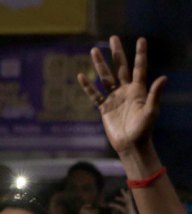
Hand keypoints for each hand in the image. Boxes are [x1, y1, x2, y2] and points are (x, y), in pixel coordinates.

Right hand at [77, 36, 166, 154]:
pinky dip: (88, 86)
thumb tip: (163, 77)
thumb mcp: (151, 111)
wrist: (131, 144)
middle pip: (120, 67)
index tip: (141, 39)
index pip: (139, 68)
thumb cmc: (144, 129)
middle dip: (117, 53)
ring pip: (105, 78)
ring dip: (99, 65)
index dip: (140, 54)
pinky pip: (94, 95)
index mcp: (138, 90)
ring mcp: (114, 98)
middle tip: (113, 38)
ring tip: (93, 51)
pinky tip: (81, 76)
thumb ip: (155, 94)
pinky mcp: (104, 108)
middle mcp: (126, 90)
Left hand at [107, 188, 140, 213]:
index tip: (108, 204)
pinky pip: (133, 192)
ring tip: (122, 189)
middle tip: (115, 196)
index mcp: (127, 210)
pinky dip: (132, 189)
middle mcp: (130, 205)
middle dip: (119, 198)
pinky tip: (130, 185)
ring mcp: (133, 201)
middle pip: (123, 200)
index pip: (118, 206)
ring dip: (126, 193)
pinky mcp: (137, 197)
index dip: (113, 205)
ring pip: (128, 196)